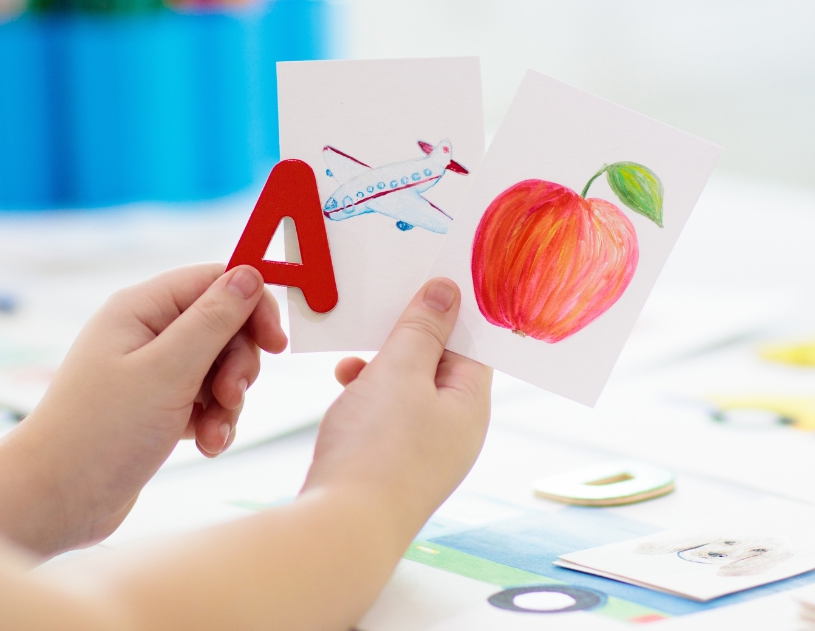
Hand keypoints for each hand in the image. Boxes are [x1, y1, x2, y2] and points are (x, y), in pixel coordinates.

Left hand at [0, 264, 286, 556]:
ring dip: (228, 402)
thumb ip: (213, 321)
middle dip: (239, 364)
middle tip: (231, 396)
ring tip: (213, 432)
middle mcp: (145, 333)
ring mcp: (150, 371)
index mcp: (140, 309)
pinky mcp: (156, 407)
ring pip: (219, 368)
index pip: (215, 281)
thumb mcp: (167, 371)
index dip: (252, 307)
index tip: (276, 344)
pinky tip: (206, 445)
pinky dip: (214, 422)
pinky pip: (206, 401)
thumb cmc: (100, 432)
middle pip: (223, 327)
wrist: (54, 498)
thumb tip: (250, 275)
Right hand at [303, 278, 491, 535]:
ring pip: (407, 393)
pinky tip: (343, 395)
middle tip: (375, 322)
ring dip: (379, 371)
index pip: (473, 348)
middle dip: (405, 343)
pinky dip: (366, 400)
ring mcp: (424, 454)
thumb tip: (449, 292)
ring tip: (349, 367)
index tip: (421, 287)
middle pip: (439, 369)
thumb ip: (423, 329)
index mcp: (471, 408)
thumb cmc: (376, 448)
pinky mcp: (392, 469)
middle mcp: (455, 433)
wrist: (342, 528)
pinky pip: (386, 419)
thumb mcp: (400, 371)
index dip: (449, 316)